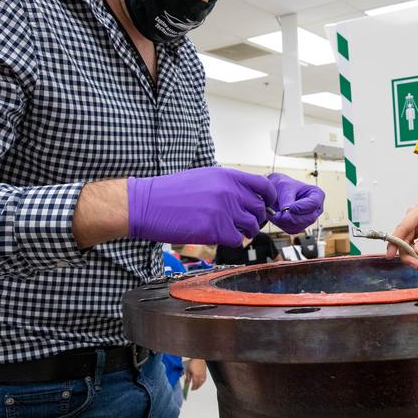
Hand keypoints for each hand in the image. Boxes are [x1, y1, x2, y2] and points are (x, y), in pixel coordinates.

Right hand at [127, 167, 275, 246]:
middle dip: (254, 218)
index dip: (269, 198)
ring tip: (229, 231)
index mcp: (227, 176)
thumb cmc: (171, 192)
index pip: (263, 186)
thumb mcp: (204, 177)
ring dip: (243, 231)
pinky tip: (217, 236)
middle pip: (260, 209)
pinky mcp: (215, 229)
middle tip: (243, 223)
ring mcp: (224, 210)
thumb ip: (227, 185)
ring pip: (252, 226)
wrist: (147, 204)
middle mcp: (229, 191)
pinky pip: (237, 240)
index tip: (267, 206)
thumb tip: (246, 197)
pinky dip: (231, 241)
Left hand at [183, 359, 207, 391]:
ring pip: (202, 382)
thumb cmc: (193, 363)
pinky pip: (204, 379)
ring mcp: (203, 374)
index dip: (192, 388)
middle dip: (196, 387)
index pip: (194, 384)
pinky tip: (201, 382)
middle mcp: (200, 376)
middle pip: (199, 384)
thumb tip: (186, 382)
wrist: (198, 358)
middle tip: (193, 389)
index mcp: (196, 375)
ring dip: (199, 385)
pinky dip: (202, 382)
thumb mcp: (188, 370)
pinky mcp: (205, 373)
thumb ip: (187, 377)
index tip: (191, 389)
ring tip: (197, 386)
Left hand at [266, 173, 324, 233]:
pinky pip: (292, 230)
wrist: (276, 191)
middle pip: (308, 218)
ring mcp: (308, 219)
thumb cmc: (284, 185)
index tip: (290, 207)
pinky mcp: (299, 226)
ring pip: (300, 226)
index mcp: (317, 195)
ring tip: (275, 213)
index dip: (302, 207)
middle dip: (292, 217)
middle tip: (279, 214)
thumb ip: (286, 199)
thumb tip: (286, 212)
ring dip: (285, 222)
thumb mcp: (285, 187)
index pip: (314, 203)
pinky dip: (282, 225)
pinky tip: (277, 217)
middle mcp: (315, 209)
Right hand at [386, 200, 417, 261]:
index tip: (391, 254)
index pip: (403, 226)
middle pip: (402, 235)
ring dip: (408, 253)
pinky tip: (417, 258)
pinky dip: (412, 250)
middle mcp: (415, 215)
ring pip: (404, 240)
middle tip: (414, 264)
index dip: (395, 241)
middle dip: (404, 251)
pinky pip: (410, 241)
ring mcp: (415, 222)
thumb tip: (416, 250)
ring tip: (417, 264)